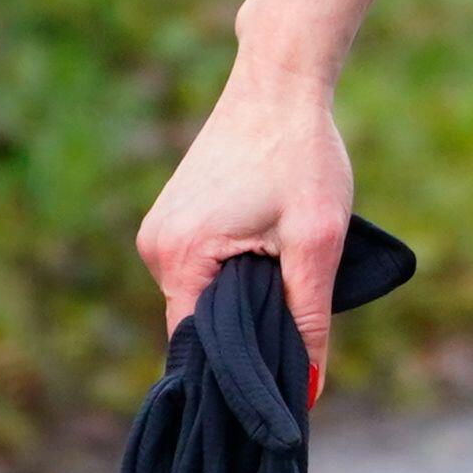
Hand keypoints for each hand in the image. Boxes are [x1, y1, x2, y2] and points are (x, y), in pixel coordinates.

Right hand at [135, 64, 353, 403]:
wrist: (281, 81)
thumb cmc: (302, 154)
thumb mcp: (317, 240)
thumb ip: (309, 318)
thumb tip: (308, 390)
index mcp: (180, 257)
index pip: (199, 348)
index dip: (237, 373)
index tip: (274, 391)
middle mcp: (155, 247)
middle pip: (199, 325)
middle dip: (244, 340)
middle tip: (296, 345)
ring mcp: (161, 229)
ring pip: (202, 296)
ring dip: (241, 303)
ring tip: (287, 292)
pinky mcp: (176, 216)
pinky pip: (201, 269)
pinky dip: (233, 276)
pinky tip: (269, 263)